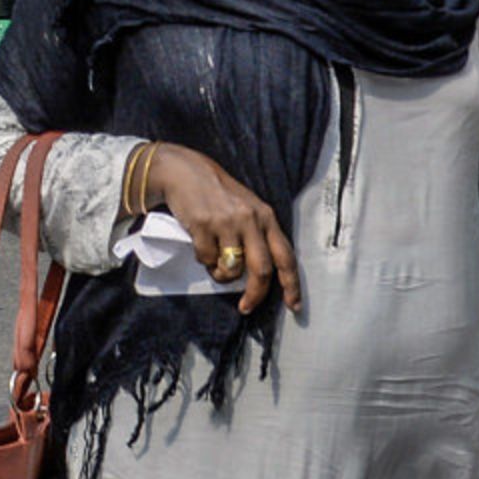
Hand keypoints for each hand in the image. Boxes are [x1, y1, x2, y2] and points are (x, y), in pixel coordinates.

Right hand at [140, 142, 298, 316]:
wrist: (185, 172)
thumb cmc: (217, 195)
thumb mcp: (246, 209)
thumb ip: (257, 236)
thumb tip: (261, 276)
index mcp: (266, 216)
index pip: (286, 256)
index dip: (291, 284)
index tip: (293, 304)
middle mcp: (250, 219)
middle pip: (261, 270)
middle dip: (255, 294)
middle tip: (246, 305)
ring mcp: (227, 222)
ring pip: (231, 269)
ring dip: (221, 274)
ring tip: (214, 260)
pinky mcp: (204, 225)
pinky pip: (207, 259)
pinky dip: (203, 258)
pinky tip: (200, 241)